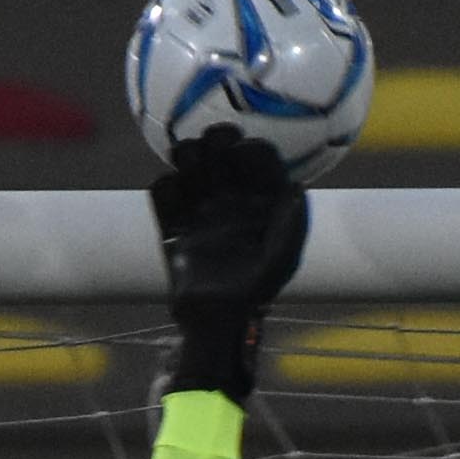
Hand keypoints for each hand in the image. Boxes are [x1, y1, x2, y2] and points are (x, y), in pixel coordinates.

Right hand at [147, 129, 307, 389]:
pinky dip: (164, 186)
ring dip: (186, 155)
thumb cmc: (256, 289)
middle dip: (216, 139)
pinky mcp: (174, 228)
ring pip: (191, 168)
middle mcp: (231, 202)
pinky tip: (169, 187)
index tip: (241, 150)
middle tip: (210, 142)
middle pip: (222, 155)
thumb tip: (295, 185)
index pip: (260, 162)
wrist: (216, 319)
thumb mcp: (281, 257)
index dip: (251, 147)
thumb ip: (290, 223)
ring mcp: (201, 213)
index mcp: (260, 204)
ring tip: (185, 158)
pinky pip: (164, 196)